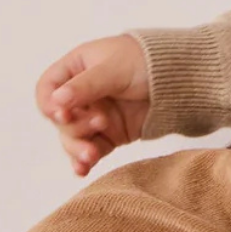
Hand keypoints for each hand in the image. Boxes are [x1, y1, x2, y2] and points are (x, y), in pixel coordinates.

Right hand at [34, 34, 151, 176]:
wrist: (183, 78)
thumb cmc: (147, 61)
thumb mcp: (113, 69)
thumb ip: (85, 86)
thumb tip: (57, 101)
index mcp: (76, 68)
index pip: (48, 89)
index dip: (50, 104)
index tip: (63, 114)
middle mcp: (81, 94)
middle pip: (60, 119)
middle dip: (73, 127)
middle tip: (98, 123)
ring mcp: (95, 115)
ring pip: (73, 138)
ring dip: (78, 148)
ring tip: (91, 155)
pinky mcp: (111, 134)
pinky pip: (92, 149)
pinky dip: (86, 160)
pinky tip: (83, 170)